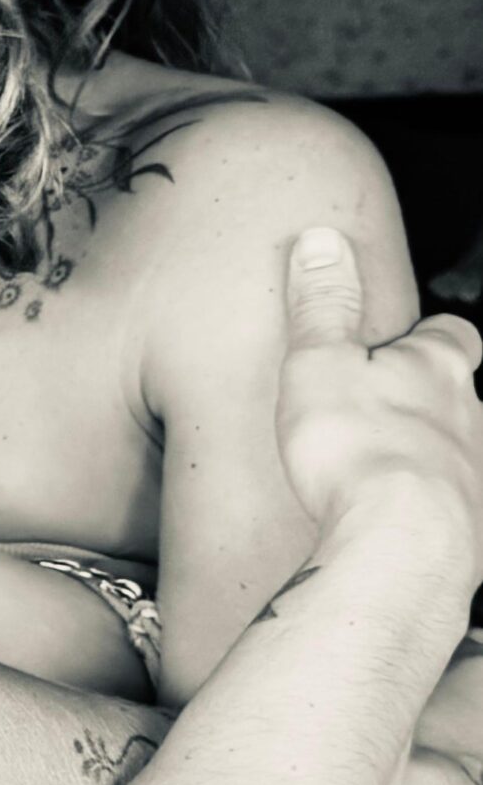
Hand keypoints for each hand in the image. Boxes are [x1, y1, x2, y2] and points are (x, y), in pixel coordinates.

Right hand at [276, 226, 482, 584]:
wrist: (402, 544)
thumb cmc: (356, 451)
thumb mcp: (318, 363)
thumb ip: (322, 304)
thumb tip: (323, 240)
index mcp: (436, 367)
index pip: (449, 336)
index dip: (427, 339)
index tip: (402, 343)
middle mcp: (472, 415)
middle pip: (459, 396)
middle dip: (426, 401)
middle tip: (382, 412)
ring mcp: (479, 472)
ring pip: (462, 452)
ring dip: (432, 457)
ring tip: (386, 473)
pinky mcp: (476, 526)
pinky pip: (460, 508)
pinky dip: (436, 508)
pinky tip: (403, 522)